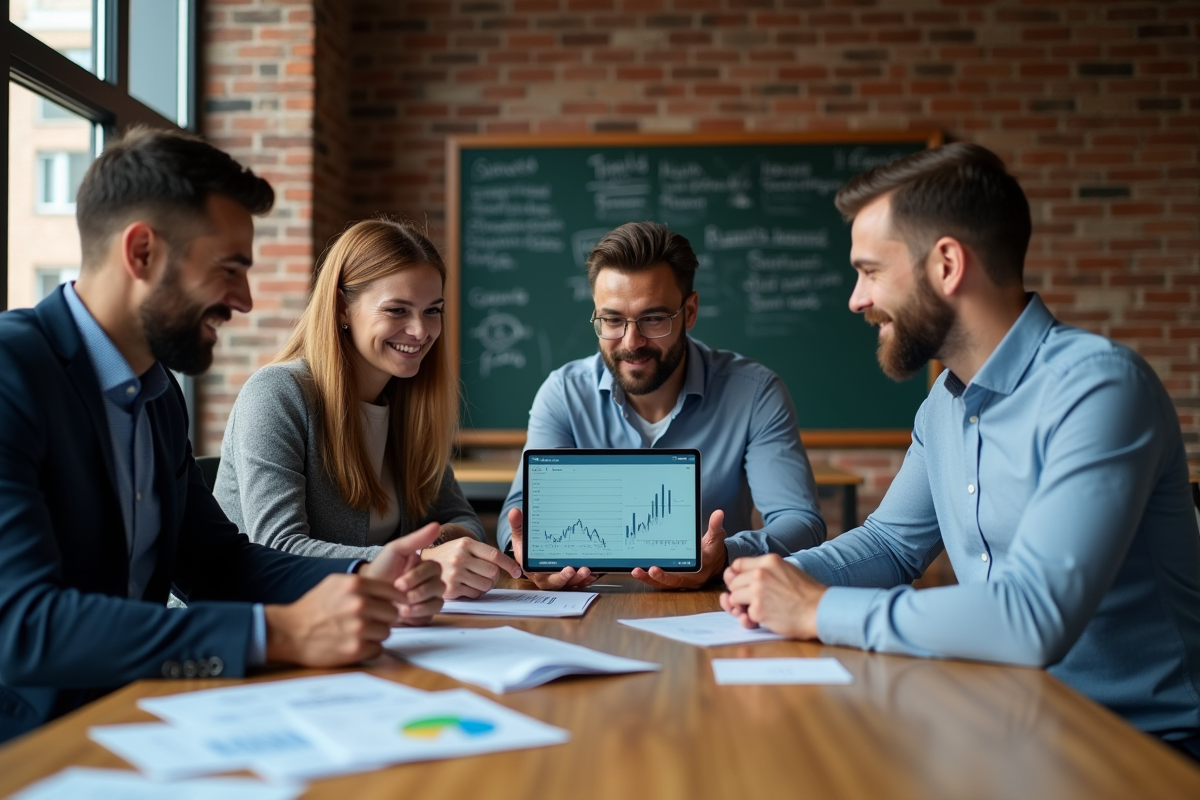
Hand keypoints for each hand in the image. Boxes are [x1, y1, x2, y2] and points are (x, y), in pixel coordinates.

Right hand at [263, 573, 405, 666]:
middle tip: (369, 621)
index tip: (390, 605)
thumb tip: (390, 588)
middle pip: (393, 613)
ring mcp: (359, 628)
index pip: (394, 592)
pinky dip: (369, 649)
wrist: (288, 632)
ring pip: (386, 632)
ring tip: (358, 633)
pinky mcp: (356, 649)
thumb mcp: (335, 583)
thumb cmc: (312, 608)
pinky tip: (354, 644)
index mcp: (356, 585)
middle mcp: (360, 604)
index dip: (393, 600)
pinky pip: (378, 649)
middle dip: (383, 618)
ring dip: (375, 635)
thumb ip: (362, 584)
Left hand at [360, 522, 445, 625]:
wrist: (365, 595)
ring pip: (437, 601)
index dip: (418, 576)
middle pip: (439, 585)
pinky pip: (432, 614)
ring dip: (418, 604)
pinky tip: (403, 613)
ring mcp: (428, 598)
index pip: (434, 568)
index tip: (398, 583)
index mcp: (424, 566)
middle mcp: (429, 581)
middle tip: (398, 595)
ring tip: (400, 607)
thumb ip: (416, 539)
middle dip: (418, 592)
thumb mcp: (394, 551)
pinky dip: (419, 614)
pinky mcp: (424, 614)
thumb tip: (437, 525)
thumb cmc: (380, 571)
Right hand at [422, 538, 521, 598]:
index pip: (495, 555)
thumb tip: (510, 566)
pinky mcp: (451, 589)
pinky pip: (475, 594)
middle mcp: (460, 558)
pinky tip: (465, 585)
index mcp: (466, 544)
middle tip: (487, 575)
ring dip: (485, 585)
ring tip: (474, 580)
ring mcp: (454, 574)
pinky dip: (474, 592)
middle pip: (493, 572)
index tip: (517, 572)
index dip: (509, 565)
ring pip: (486, 585)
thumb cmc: (450, 555)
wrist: (422, 564)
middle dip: (494, 576)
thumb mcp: (464, 546)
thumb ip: (483, 552)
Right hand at [508, 507, 598, 589]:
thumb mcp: (520, 536)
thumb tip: (514, 512)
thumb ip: (517, 525)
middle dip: (572, 577)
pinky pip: (580, 581)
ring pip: (571, 583)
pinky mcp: (570, 578)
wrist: (531, 552)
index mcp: (534, 571)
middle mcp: (548, 578)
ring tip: (589, 570)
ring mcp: (560, 579)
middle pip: (560, 582)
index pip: (545, 577)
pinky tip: (596, 571)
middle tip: (581, 570)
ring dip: (581, 578)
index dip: (558, 576)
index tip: (568, 569)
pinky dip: (588, 578)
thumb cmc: (526, 547)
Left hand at [632, 509, 726, 589]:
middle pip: (672, 582)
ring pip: (665, 584)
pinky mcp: (676, 581)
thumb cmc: (714, 548)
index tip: (655, 568)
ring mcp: (683, 581)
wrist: (715, 561)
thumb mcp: (716, 537)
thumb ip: (715, 526)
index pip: (686, 574)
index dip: (670, 574)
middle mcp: (692, 579)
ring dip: (649, 579)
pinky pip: (662, 583)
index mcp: (702, 569)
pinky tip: (639, 571)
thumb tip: (718, 513)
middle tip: (643, 570)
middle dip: (657, 577)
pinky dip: (650, 578)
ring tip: (636, 571)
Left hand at [719, 554, 826, 638]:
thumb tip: (734, 575)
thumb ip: (764, 571)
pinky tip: (769, 617)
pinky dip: (754, 618)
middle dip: (739, 593)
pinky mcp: (758, 610)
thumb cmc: (806, 593)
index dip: (736, 576)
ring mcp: (757, 591)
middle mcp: (760, 573)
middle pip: (733, 582)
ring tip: (761, 609)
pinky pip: (746, 614)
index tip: (740, 584)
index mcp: (768, 561)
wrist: (820, 610)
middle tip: (753, 601)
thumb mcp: (786, 571)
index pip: (737, 564)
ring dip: (744, 606)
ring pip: (734, 598)